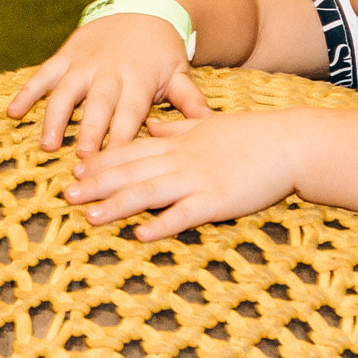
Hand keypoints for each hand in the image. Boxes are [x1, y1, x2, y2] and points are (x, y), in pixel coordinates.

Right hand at [6, 13, 210, 153]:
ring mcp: (84, 63)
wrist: (143, 7)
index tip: (117, 161)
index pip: (131, 113)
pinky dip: (27, 92)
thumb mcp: (180, 72)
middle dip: (89, 132)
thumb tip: (209, 123)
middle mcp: (109, 71)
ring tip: (46, 145)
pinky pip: (43, 74)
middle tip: (82, 159)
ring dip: (55, 118)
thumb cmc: (163, 51)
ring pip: (66, 92)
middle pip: (98, 106)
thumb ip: (190, 100)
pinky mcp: (65, 55)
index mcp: (139, 79)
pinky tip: (12, 113)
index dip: (123, 137)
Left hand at [62, 109, 302, 241]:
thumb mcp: (208, 124)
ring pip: (149, 191)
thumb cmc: (252, 135)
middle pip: (131, 171)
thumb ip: (178, 125)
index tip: (75, 169)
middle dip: (97, 184)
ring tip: (90, 217)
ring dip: (117, 204)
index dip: (101, 160)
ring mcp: (198, 179)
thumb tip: (154, 123)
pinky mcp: (217, 199)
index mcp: (178, 142)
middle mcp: (181, 159)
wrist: (290, 142)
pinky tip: (141, 233)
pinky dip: (162, 223)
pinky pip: (184, 213)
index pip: (131, 150)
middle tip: (67, 195)